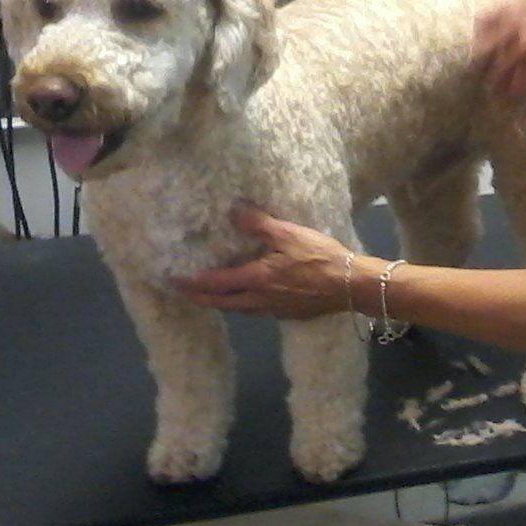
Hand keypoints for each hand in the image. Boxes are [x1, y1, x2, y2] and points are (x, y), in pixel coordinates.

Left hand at [176, 202, 365, 318]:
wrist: (350, 285)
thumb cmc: (319, 257)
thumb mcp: (289, 234)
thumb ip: (258, 224)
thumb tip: (232, 210)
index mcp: (255, 280)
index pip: (214, 284)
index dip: (192, 283)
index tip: (174, 281)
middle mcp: (259, 300)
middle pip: (223, 303)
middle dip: (201, 299)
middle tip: (185, 293)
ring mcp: (275, 311)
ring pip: (240, 310)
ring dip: (223, 303)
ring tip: (213, 296)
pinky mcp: (290, 314)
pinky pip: (258, 311)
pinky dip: (245, 305)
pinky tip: (251, 298)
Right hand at [472, 0, 525, 99]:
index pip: (522, 84)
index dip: (513, 94)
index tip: (508, 98)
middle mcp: (525, 45)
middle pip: (500, 71)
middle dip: (492, 83)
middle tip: (488, 87)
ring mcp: (511, 26)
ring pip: (486, 50)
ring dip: (479, 60)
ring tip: (475, 65)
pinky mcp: (503, 8)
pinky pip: (483, 22)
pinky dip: (479, 29)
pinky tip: (478, 33)